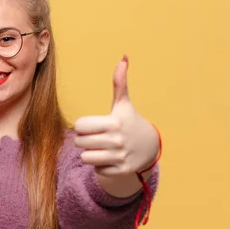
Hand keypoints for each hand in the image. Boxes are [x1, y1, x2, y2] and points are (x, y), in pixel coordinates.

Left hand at [74, 55, 158, 176]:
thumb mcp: (124, 104)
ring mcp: (120, 156)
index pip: (80, 126)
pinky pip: (97, 170)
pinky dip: (100, 166)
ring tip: (99, 148)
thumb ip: (119, 83)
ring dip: (89, 154)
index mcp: (114, 122)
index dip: (82, 126)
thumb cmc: (129, 122)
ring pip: (85, 158)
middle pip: (79, 142)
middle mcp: (117, 140)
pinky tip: (110, 158)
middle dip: (83, 140)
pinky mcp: (121, 170)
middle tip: (94, 137)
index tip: (91, 125)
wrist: (150, 146)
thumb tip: (123, 58)